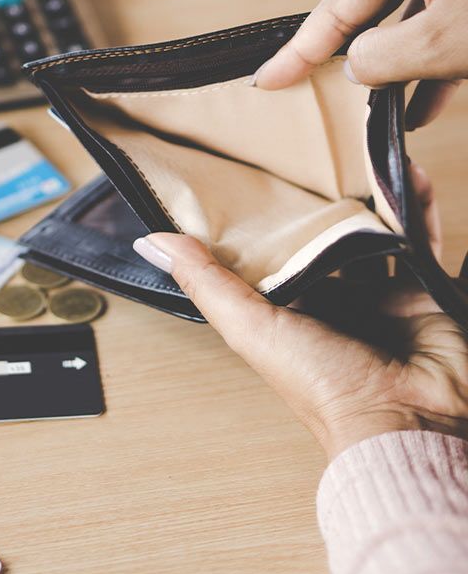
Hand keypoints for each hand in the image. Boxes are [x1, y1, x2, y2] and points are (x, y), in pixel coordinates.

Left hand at [132, 164, 467, 459]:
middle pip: (322, 241)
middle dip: (319, 205)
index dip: (261, 222)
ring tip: (359, 154)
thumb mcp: (250, 328)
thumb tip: (150, 242)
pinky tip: (407, 172)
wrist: (405, 419)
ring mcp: (379, 295)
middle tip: (310, 157)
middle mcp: (332, 301)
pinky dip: (417, 206)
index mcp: (287, 310)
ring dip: (369, 198)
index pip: (270, 256)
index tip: (250, 177)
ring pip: (373, 234)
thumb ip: (206, 284)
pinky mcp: (423, 290)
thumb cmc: (323, 386)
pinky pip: (419, 238)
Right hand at [253, 0, 467, 129]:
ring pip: (407, 19)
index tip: (266, 80)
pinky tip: (424, 103)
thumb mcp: (443, 40)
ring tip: (382, 114)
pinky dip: (432, 60)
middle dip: (353, 61)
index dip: (298, 52)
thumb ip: (383, 59)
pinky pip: (442, 18)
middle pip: (367, 9)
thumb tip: (353, 68)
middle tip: (316, 99)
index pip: (335, 7)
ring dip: (399, 70)